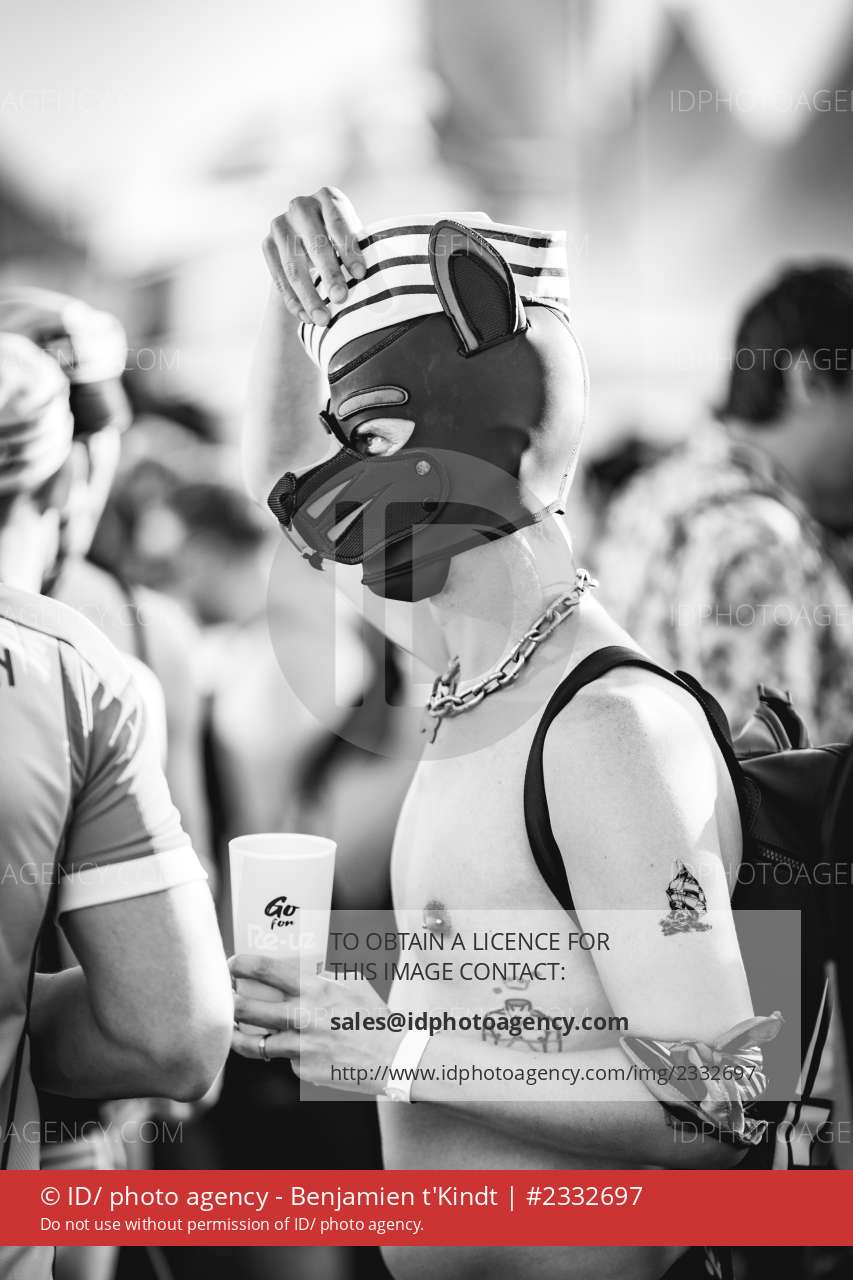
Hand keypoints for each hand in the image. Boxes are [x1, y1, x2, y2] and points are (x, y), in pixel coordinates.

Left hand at [229, 953, 403, 1094]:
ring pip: (254, 1042)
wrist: (394, 1058)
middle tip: (224, 997)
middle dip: (228, 1002)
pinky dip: (283, 1053)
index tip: (232, 964)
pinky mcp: (303, 1071)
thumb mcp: (353, 983)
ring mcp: (302, 1047)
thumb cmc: (373, 1016)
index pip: (267, 970)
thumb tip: (299, 967)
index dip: (242, 964)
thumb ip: (323, 975)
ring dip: (239, 1034)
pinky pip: (283, 1059)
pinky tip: (292, 1048)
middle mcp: (304, 1017)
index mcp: (316, 989)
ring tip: (234, 1027)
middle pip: (247, 1008)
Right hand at [263, 187, 366, 325]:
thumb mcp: (352, 240)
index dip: (349, 249)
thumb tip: (376, 283)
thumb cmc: (341, 244)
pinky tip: (305, 317)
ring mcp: (280, 224)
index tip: (361, 275)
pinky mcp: (267, 244)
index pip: (338, 223)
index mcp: (328, 197)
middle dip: (329, 274)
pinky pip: (279, 277)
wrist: (306, 242)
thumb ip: (359, 252)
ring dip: (309, 296)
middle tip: (341, 299)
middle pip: (315, 244)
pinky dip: (293, 300)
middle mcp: (300, 206)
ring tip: (323, 320)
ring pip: (294, 265)